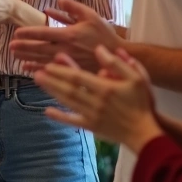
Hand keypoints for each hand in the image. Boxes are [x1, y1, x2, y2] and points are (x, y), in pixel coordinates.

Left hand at [10, 0, 122, 70]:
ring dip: (27, 57)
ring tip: (14, 55)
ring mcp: (68, 61)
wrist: (116, 56)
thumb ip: (73, 7)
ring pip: (42, 60)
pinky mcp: (70, 70)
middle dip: (23, 47)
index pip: (44, 33)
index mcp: (70, 34)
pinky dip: (37, 69)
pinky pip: (51, 70)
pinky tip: (27, 68)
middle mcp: (66, 49)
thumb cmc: (104, 34)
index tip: (16, 33)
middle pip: (39, 48)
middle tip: (10, 46)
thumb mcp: (90, 15)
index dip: (28, 33)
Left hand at [32, 46, 162, 151]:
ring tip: (39, 82)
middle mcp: (95, 102)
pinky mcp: (91, 126)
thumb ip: (118, 63)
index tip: (49, 63)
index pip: (79, 77)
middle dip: (52, 80)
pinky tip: (47, 111)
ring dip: (52, 92)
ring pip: (68, 101)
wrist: (145, 132)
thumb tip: (99, 49)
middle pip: (69, 88)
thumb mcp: (137, 78)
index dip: (62, 70)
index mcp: (105, 88)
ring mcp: (92, 115)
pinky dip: (60, 117)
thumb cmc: (142, 103)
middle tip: (36, 72)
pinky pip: (73, 121)